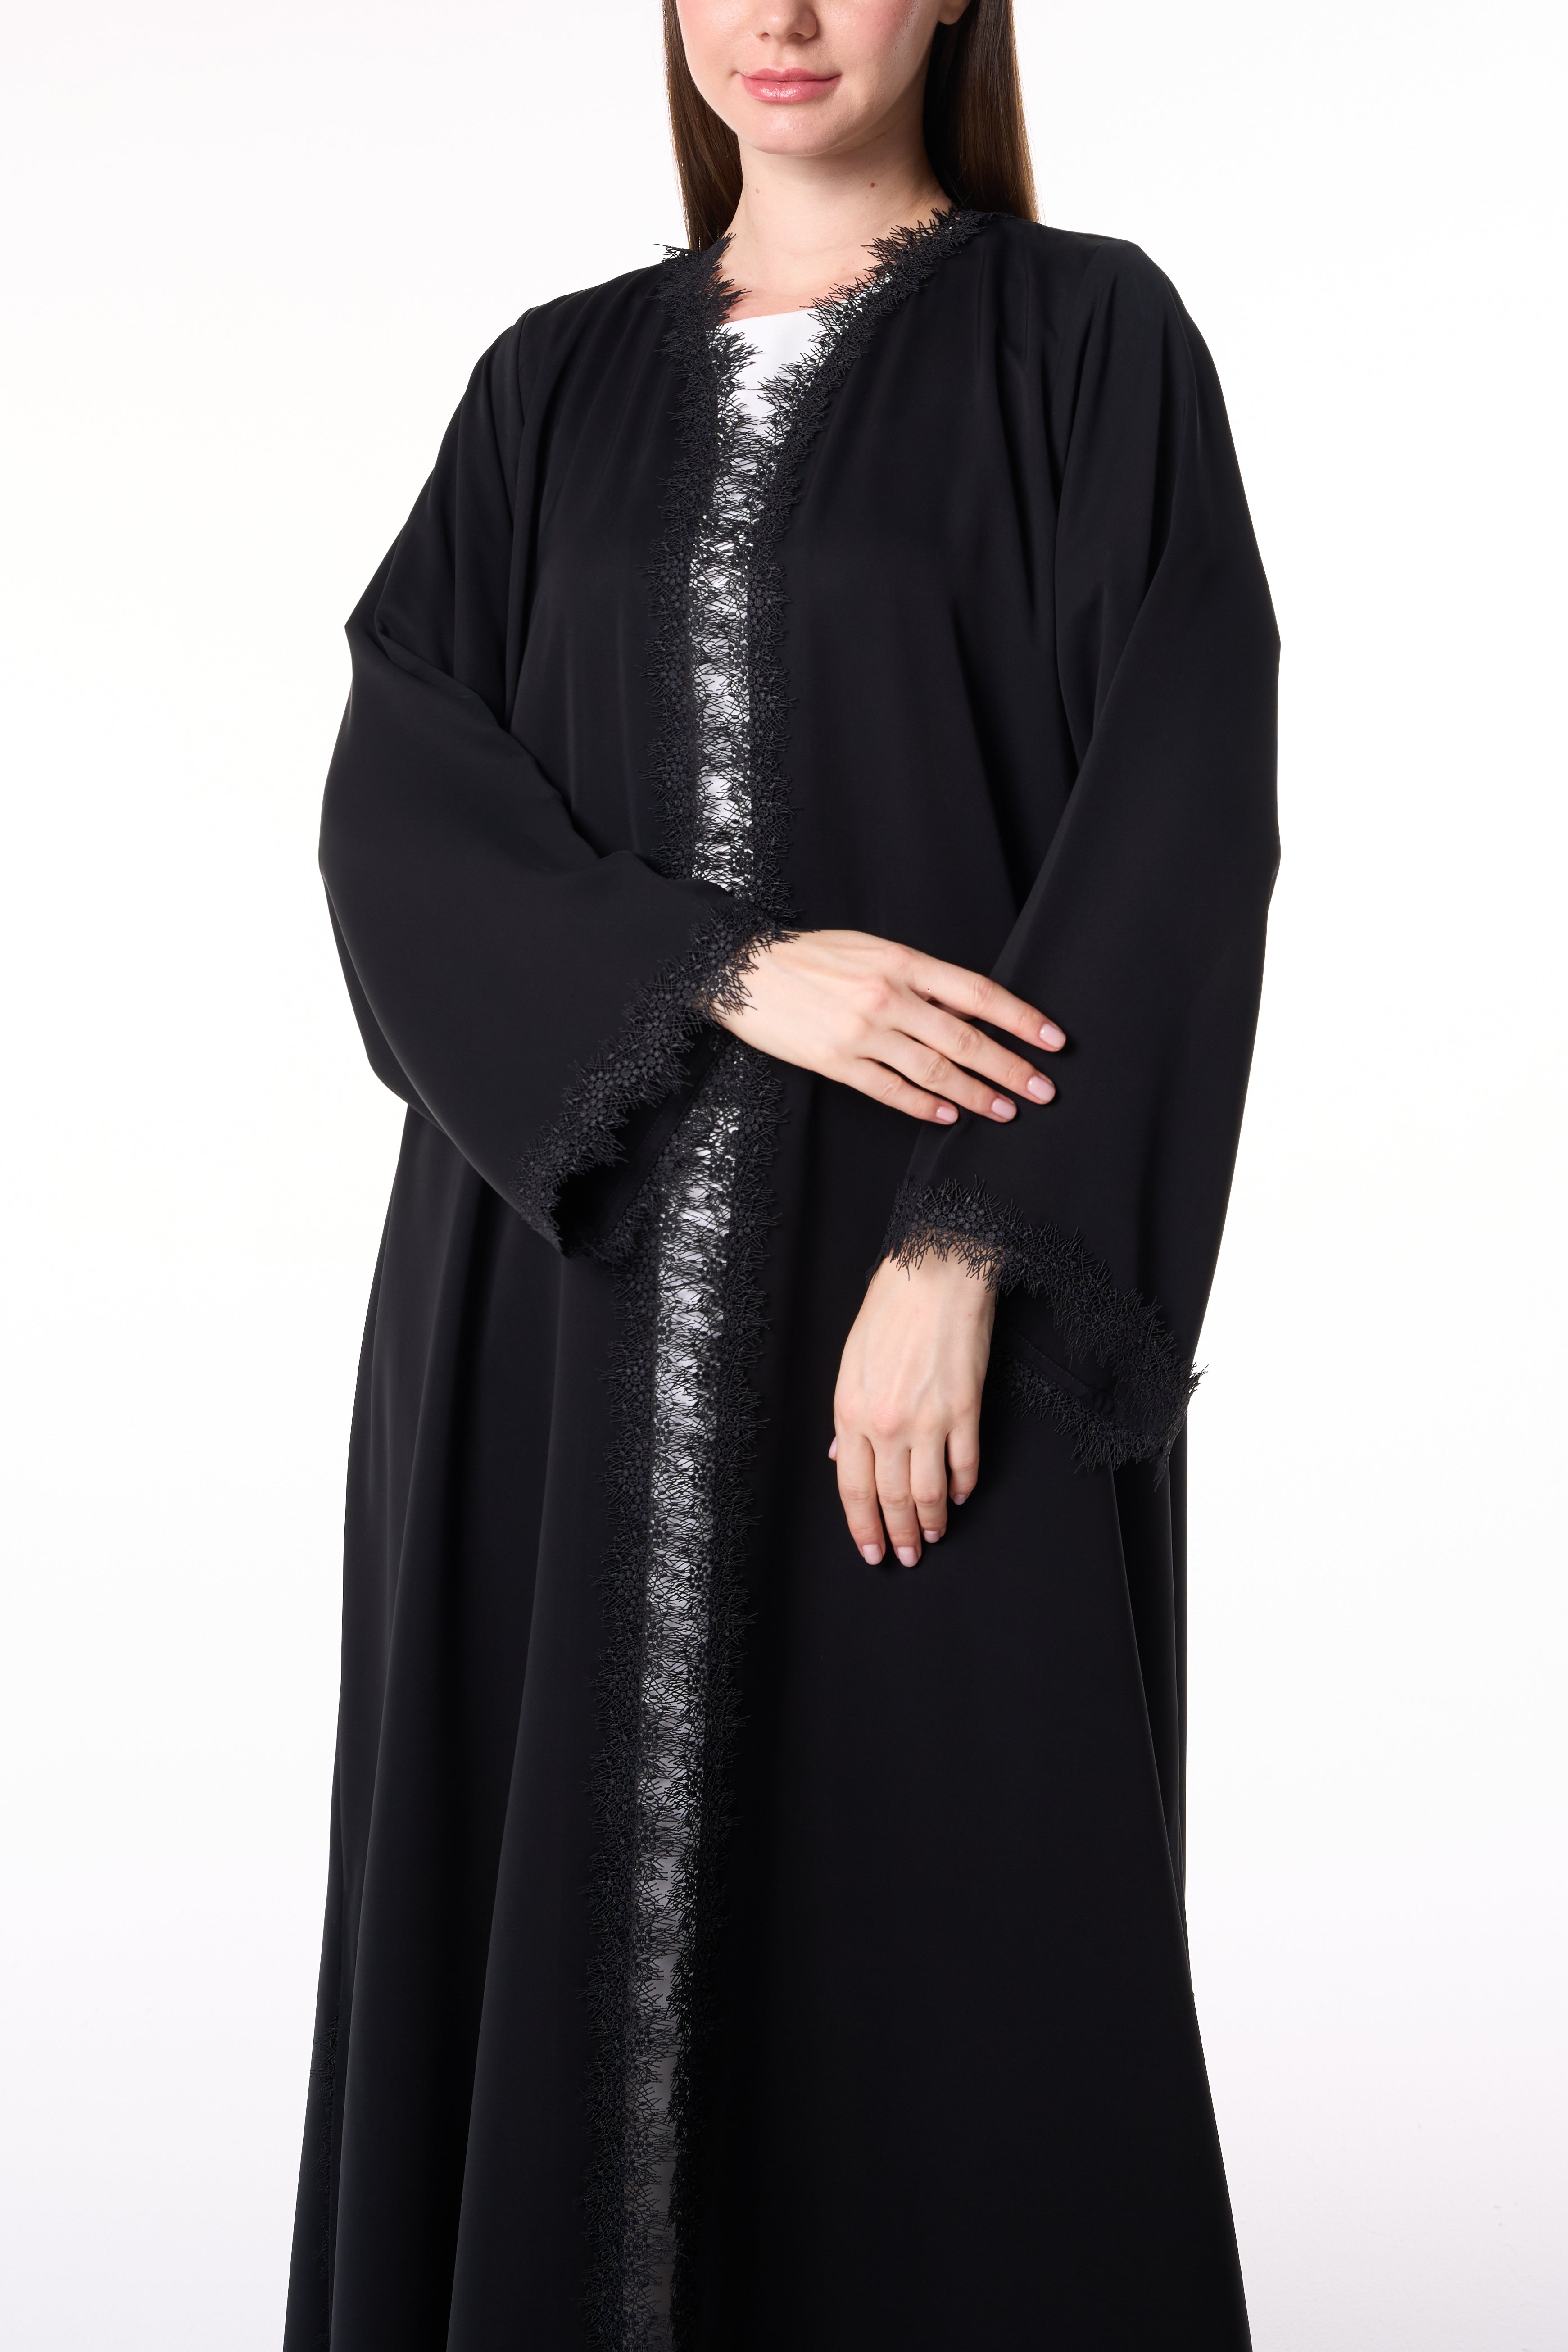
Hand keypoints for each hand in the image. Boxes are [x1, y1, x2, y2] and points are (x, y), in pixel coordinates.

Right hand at [716, 930, 1064, 1123]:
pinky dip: (922, 1106)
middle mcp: (887, 997)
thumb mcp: (872, 950)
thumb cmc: (811, 957)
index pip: (977, 994)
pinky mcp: (834, 1061)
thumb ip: (919, 978)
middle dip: (1010, 1068)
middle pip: (964, 1040)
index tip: (1053, 1040)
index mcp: (901, 962)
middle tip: (1043, 1090)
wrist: (741, 969)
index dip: (1021, 1018)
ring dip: (975, 1095)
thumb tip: (970, 1011)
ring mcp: (861, 1032)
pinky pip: (889, 1090)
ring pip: (933, 1071)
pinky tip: (947, 1116)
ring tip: (1004, 1111)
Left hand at [830, 1253, 995, 1565]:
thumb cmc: (890, 1308)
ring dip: (932, 1520)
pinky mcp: (966, 1409)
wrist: (935, 1273)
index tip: (871, 1549)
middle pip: (890, 1497)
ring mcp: (929, 1419)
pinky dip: (964, 1486)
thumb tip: (843, 1458)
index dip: (862, 1527)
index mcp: (851, 1411)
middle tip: (907, 1555)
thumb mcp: (850, 1362)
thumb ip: (846, 1418)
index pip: (853, 1488)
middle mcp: (887, 1423)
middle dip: (899, 1534)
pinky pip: (965, 1463)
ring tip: (934, 1535)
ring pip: (929, 1491)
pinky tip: (960, 1496)